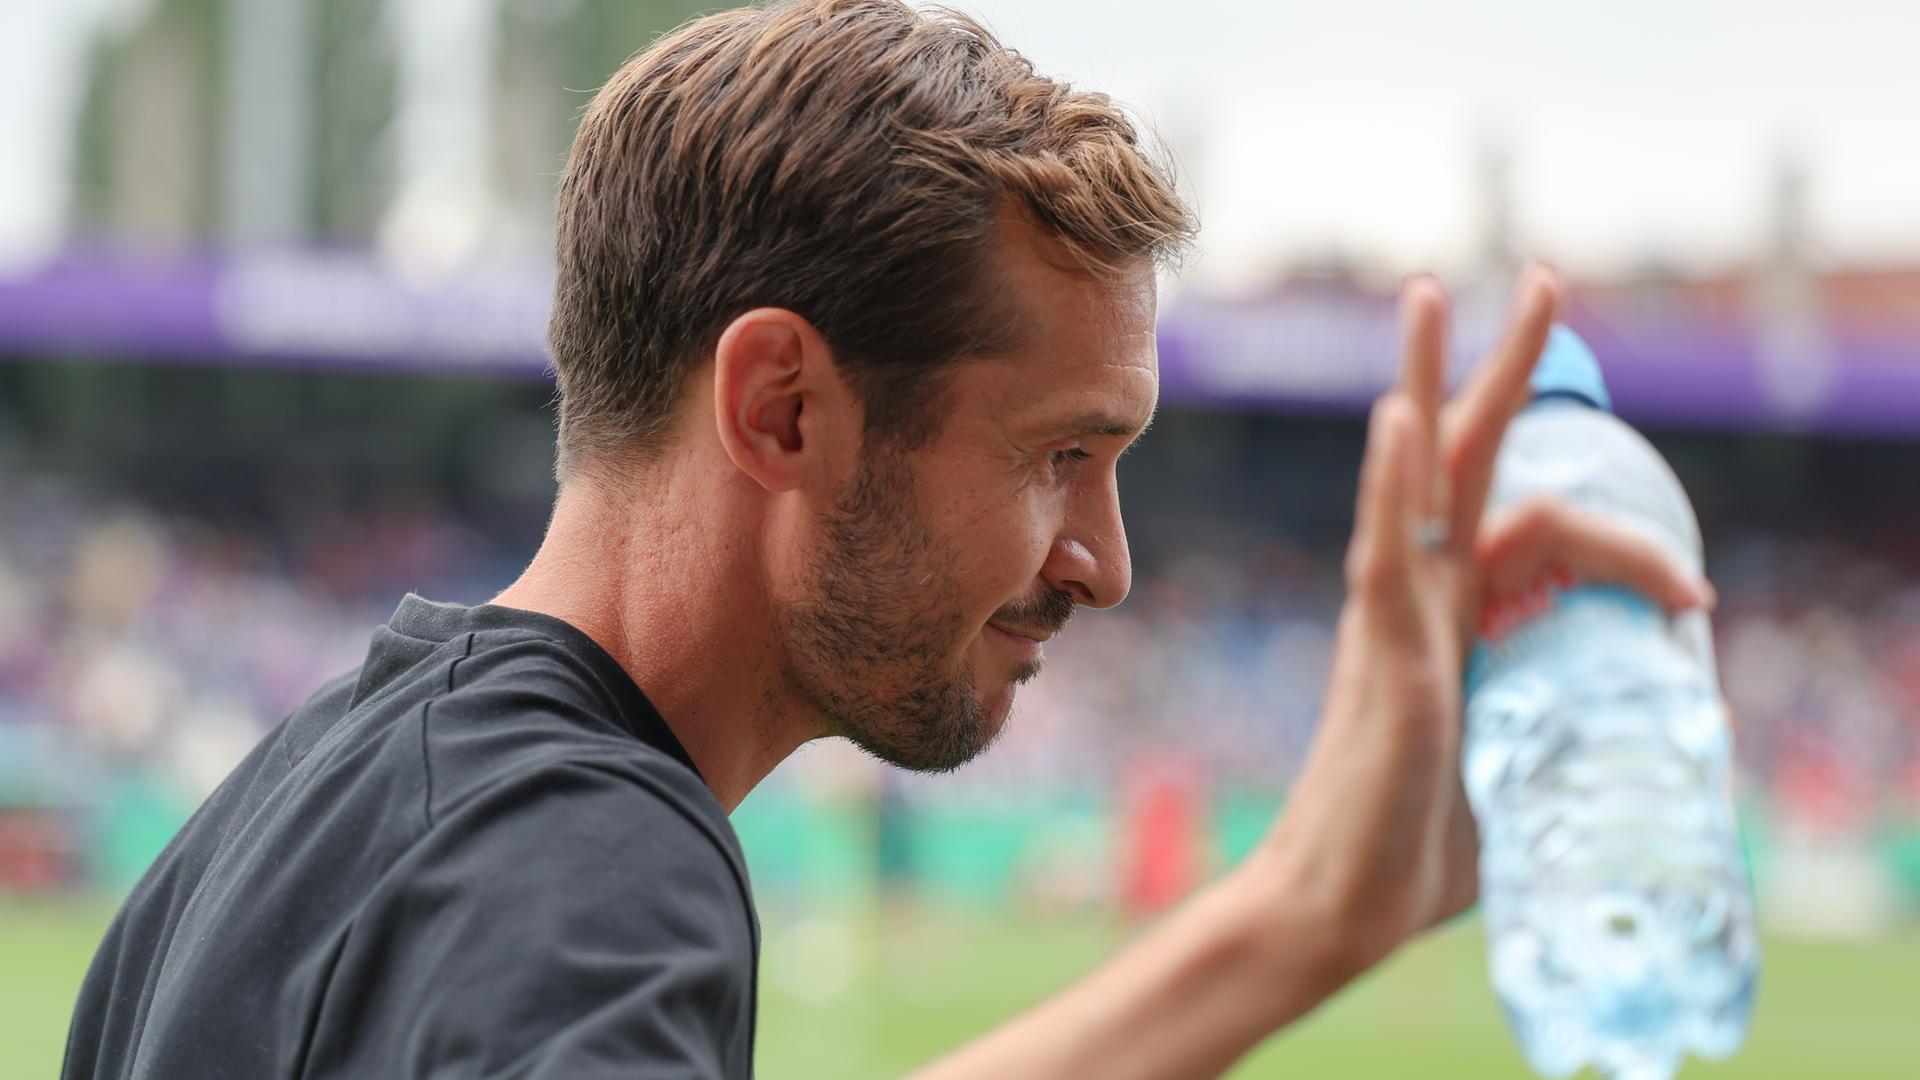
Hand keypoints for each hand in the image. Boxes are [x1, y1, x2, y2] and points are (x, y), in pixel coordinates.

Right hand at [1254, 267, 1715, 981]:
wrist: (1340, 907)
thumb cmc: (1415, 852)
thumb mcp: (1515, 770)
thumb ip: (1548, 733)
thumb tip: (1620, 761)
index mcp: (1455, 619)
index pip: (1539, 531)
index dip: (1631, 543)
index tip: (1700, 601)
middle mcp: (1421, 601)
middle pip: (1465, 460)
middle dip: (1502, 369)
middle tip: (1541, 281)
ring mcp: (1395, 620)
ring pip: (1416, 479)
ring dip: (1431, 382)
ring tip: (1434, 294)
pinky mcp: (1385, 657)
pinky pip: (1385, 553)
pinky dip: (1394, 482)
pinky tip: (1401, 418)